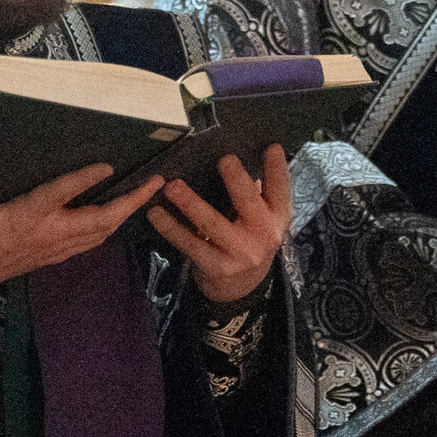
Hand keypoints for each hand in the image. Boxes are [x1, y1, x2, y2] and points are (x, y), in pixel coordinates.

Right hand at [0, 164, 164, 295]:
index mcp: (25, 219)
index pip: (59, 196)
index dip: (83, 181)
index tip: (108, 166)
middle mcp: (47, 234)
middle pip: (98, 220)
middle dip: (130, 203)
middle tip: (155, 183)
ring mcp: (53, 247)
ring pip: (100, 233)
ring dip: (126, 215)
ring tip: (146, 196)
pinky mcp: (53, 255)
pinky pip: (90, 242)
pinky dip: (109, 228)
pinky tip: (119, 217)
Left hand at [146, 146, 292, 303]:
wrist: (241, 290)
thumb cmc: (248, 241)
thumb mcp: (262, 221)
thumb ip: (256, 193)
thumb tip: (242, 156)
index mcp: (277, 217)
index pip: (280, 189)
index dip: (277, 167)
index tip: (271, 146)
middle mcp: (263, 235)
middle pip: (248, 202)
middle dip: (236, 180)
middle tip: (223, 159)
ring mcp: (240, 253)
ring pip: (211, 223)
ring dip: (190, 203)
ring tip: (172, 186)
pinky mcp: (216, 266)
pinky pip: (189, 243)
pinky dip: (170, 228)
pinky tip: (155, 214)